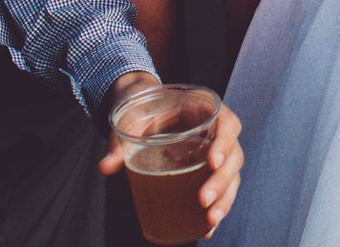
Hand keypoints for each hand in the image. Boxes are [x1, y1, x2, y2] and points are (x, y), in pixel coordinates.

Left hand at [97, 72, 244, 237]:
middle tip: (203, 200)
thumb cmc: (141, 110)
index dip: (225, 143)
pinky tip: (206, 230)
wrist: (141, 110)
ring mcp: (215, 154)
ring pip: (232, 176)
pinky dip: (217, 210)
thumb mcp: (131, 119)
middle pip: (234, 155)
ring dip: (224, 199)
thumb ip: (119, 142)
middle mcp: (216, 133)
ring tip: (209, 220)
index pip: (228, 123)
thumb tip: (105, 167)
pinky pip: (221, 191)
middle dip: (221, 181)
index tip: (212, 162)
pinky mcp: (207, 172)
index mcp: (204, 111)